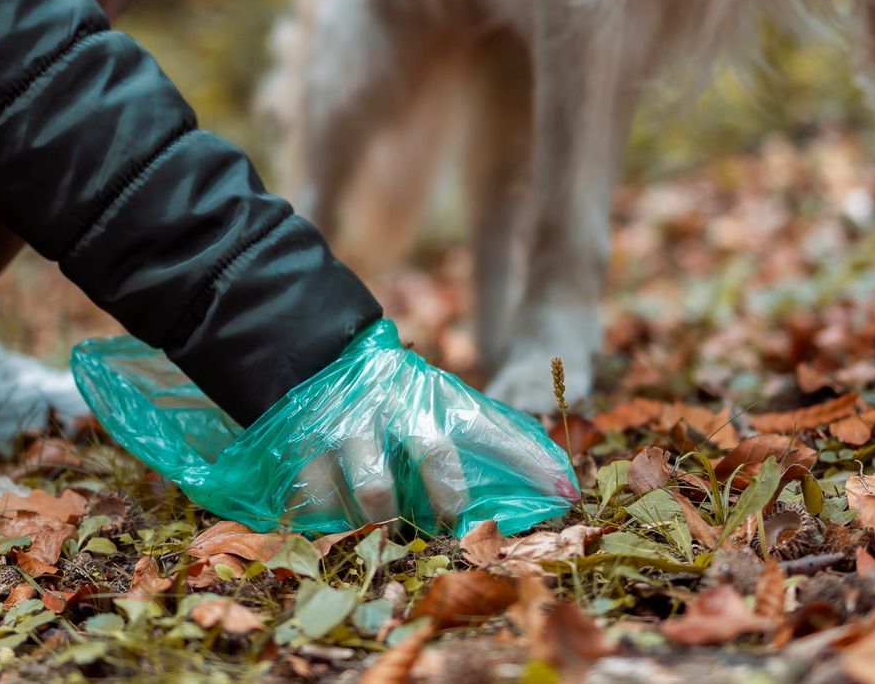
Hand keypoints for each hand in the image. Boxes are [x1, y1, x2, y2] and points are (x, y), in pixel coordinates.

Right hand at [279, 335, 577, 533]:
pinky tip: (344, 514)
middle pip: (434, 453)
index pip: (493, 429)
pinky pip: (326, 503)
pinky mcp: (308, 447)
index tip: (566, 492)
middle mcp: (397, 407)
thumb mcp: (443, 400)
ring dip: (387, 519)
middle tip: (450, 521)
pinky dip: (339, 519)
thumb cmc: (398, 393)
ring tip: (389, 523)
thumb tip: (562, 483)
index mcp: (436, 397)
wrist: (318, 351)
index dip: (530, 461)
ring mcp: (351, 427)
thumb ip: (497, 435)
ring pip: (376, 492)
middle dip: (448, 498)